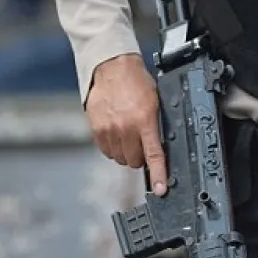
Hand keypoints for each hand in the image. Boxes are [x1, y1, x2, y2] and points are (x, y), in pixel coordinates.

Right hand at [86, 53, 168, 194]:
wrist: (112, 68)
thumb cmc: (137, 82)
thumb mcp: (156, 102)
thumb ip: (156, 126)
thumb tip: (160, 147)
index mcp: (145, 121)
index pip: (154, 154)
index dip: (159, 175)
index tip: (161, 189)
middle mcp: (126, 128)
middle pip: (135, 161)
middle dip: (141, 156)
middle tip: (141, 142)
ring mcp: (109, 130)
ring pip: (120, 158)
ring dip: (126, 152)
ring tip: (128, 134)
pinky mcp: (96, 129)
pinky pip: (106, 151)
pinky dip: (113, 147)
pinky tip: (116, 133)